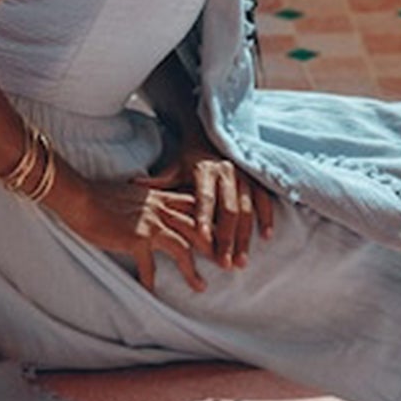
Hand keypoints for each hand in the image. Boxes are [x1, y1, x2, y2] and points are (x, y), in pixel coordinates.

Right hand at [54, 177, 214, 293]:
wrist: (79, 197)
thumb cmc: (97, 195)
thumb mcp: (131, 193)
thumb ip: (146, 201)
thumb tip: (151, 211)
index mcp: (160, 197)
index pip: (195, 207)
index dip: (210, 222)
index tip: (221, 237)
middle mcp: (160, 209)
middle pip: (198, 228)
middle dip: (214, 247)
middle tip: (225, 264)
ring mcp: (150, 224)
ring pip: (183, 249)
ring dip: (193, 270)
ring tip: (201, 287)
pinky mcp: (136, 238)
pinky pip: (150, 266)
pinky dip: (150, 281)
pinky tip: (151, 292)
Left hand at [139, 127, 275, 270]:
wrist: (211, 136)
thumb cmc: (189, 159)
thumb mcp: (174, 167)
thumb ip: (159, 180)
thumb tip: (135, 185)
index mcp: (205, 170)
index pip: (204, 196)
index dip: (204, 216)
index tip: (203, 237)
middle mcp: (227, 172)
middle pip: (229, 209)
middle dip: (227, 238)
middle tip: (223, 263)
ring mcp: (244, 176)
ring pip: (247, 209)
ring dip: (245, 237)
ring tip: (241, 261)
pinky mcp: (256, 179)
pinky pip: (264, 200)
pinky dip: (266, 217)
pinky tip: (265, 237)